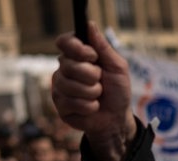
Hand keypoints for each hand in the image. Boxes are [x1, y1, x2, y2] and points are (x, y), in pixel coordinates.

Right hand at [52, 25, 136, 160]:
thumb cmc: (117, 91)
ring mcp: (60, 87)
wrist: (116, 118)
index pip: (65, 42)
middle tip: (100, 81)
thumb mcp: (117, 67)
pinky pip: (70, 102)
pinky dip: (88, 107)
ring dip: (91, 93)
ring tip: (97, 96)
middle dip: (91, 75)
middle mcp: (65, 69)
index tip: (92, 56)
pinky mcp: (60, 105)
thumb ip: (103, 47)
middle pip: (68, 64)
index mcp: (77, 56)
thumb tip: (90, 24)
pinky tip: (92, 108)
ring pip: (69, 85)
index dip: (77, 48)